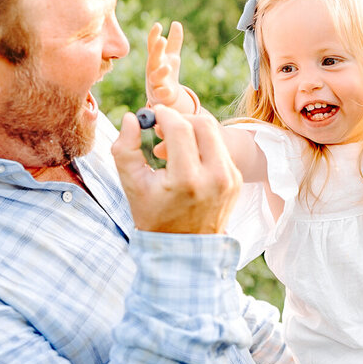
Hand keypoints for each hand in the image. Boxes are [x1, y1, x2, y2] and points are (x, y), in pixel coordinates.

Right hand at [112, 105, 240, 233]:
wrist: (184, 249)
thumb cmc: (154, 216)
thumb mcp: (133, 185)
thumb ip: (125, 149)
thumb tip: (132, 118)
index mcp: (187, 180)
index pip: (181, 129)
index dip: (165, 115)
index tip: (153, 114)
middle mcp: (215, 177)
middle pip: (204, 124)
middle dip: (181, 118)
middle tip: (163, 126)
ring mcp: (230, 179)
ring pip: (215, 133)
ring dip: (192, 130)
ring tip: (171, 145)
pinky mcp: (236, 180)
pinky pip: (220, 149)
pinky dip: (202, 145)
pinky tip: (186, 158)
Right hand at [145, 21, 185, 108]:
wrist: (163, 96)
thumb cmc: (166, 71)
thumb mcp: (171, 56)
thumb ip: (174, 41)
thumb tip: (176, 23)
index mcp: (156, 58)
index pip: (153, 45)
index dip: (154, 35)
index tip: (158, 25)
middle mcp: (153, 69)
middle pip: (153, 58)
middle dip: (157, 50)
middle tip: (162, 39)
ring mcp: (155, 82)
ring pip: (155, 77)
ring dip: (161, 71)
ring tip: (168, 67)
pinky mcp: (159, 95)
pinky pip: (161, 94)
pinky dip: (164, 92)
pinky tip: (170, 90)